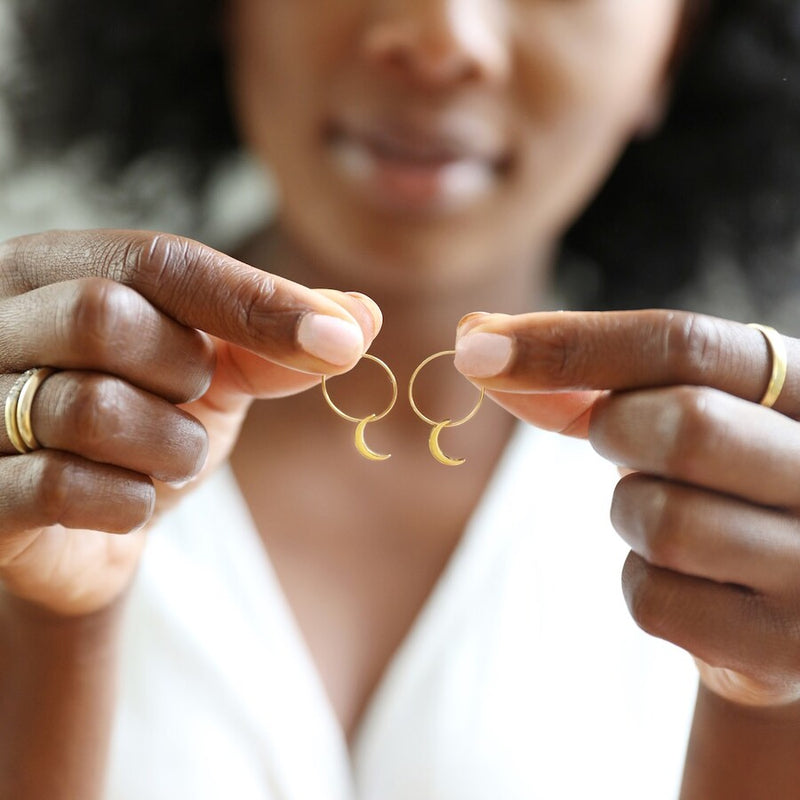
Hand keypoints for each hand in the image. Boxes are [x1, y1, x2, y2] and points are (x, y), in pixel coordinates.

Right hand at [0, 230, 379, 615]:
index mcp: (56, 268)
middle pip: (106, 316)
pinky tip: (125, 502)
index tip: (341, 341)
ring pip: (90, 407)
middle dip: (181, 377)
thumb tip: (363, 317)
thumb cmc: (147, 424)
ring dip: (165, 448)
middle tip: (187, 403)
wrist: (85, 526)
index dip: (255, 301)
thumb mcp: (217, 373)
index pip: (158, 260)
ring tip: (160, 459)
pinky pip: (62, 486)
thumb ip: (278, 341)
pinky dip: (128, 502)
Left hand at [455, 309, 799, 706]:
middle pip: (682, 425)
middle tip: (626, 444)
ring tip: (674, 518)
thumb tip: (476, 339)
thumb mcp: (675, 413)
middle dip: (618, 434)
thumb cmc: (716, 481)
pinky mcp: (788, 646)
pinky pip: (654, 600)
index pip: (684, 344)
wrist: (784, 597)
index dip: (568, 343)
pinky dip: (641, 584)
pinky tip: (689, 581)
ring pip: (661, 519)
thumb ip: (584, 381)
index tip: (475, 345)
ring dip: (631, 514)